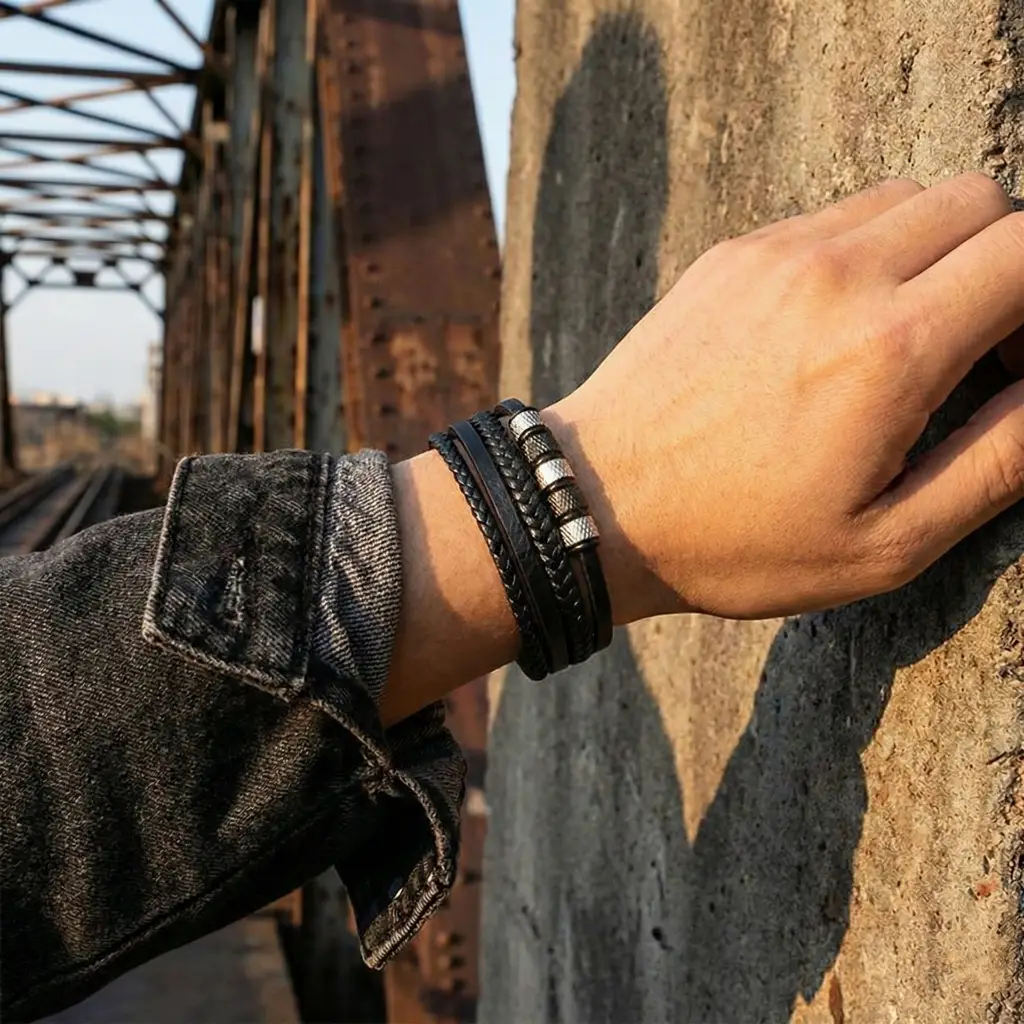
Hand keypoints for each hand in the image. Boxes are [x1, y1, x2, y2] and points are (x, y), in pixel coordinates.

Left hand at [546, 173, 1023, 621]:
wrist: (596, 501)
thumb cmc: (732, 541)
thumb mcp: (881, 545)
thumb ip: (996, 465)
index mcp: (890, 349)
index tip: (1017, 366)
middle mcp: (837, 276)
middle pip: (980, 202)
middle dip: (1007, 265)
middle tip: (977, 350)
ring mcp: (776, 254)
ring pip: (908, 197)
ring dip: (936, 251)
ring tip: (905, 337)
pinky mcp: (732, 255)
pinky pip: (834, 218)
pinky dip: (866, 252)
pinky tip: (833, 327)